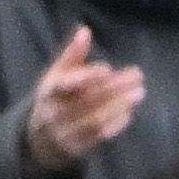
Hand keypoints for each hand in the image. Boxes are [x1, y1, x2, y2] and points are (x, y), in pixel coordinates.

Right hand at [22, 25, 145, 177]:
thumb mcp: (56, 76)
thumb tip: (85, 30)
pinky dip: (117, 122)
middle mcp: (54, 114)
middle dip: (113, 88)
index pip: (65, 86)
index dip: (85, 78)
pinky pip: (100, 135)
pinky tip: (129, 110)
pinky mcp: (78, 147)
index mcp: (49, 93)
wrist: (40, 139)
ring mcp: (66, 133)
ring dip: (119, 106)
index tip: (107, 69)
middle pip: (85, 101)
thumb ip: (72, 55)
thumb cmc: (55, 99)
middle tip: (137, 75)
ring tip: (139, 92)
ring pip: (94, 120)